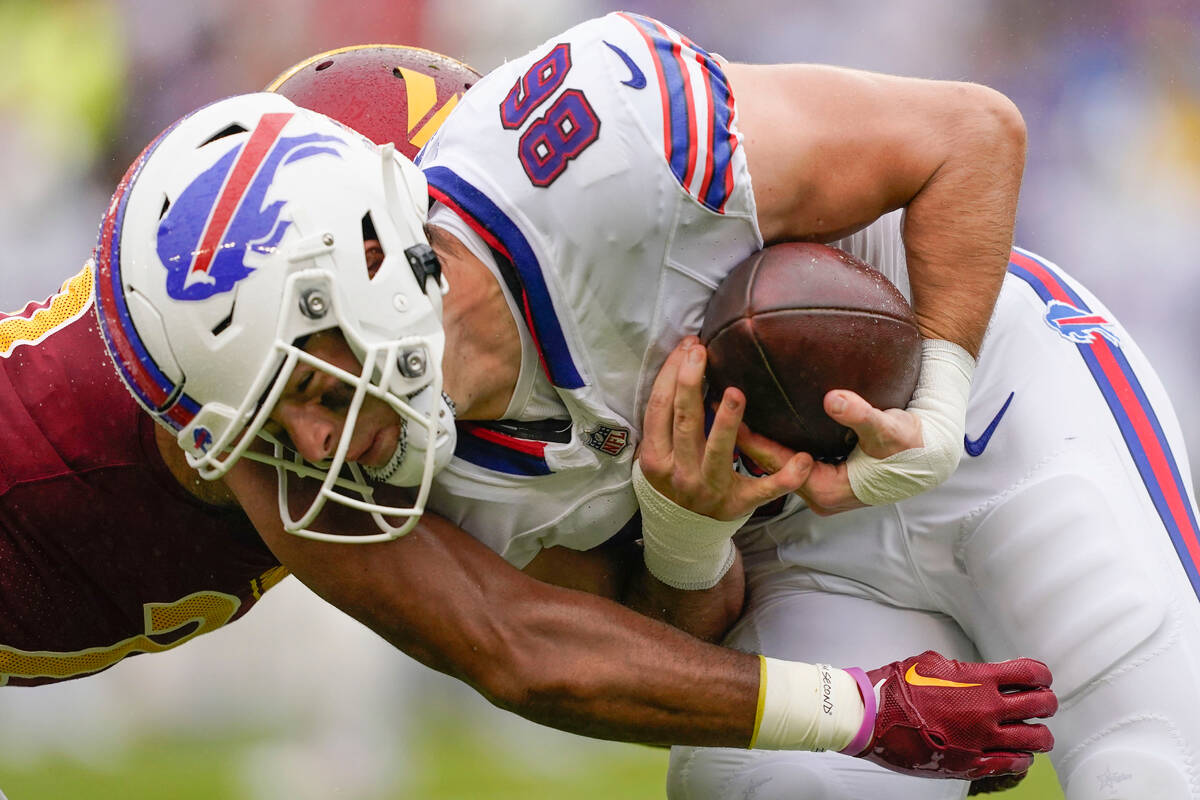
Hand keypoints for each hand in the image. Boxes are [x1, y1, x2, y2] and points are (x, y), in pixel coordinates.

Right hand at [639, 337, 810, 520]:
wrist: (682, 531)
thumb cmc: (673, 476)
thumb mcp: (657, 452)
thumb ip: (666, 418)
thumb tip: (684, 362)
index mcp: (655, 458)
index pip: (660, 408)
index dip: (672, 375)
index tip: (688, 346)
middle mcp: (679, 473)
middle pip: (685, 421)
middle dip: (691, 384)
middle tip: (702, 352)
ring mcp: (709, 489)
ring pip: (718, 452)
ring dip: (728, 423)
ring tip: (736, 393)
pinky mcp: (739, 503)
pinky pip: (764, 489)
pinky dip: (786, 478)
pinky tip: (803, 459)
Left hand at [735, 389, 921, 515]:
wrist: (932, 454)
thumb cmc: (912, 445)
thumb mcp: (888, 429)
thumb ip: (860, 415)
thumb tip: (834, 399)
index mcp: (827, 491)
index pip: (778, 465)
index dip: (751, 441)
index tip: (726, 416)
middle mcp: (820, 495)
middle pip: (772, 467)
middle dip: (746, 441)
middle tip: (714, 411)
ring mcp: (822, 488)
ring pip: (779, 465)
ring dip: (757, 443)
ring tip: (727, 416)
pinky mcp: (825, 477)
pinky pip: (790, 461)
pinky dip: (775, 444)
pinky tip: (759, 423)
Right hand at [852, 650, 1055, 780]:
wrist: (872, 718)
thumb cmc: (895, 690)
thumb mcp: (930, 663)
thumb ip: (962, 669)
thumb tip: (976, 674)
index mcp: (977, 680)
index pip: (1030, 674)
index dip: (1042, 675)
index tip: (1041, 678)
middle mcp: (986, 709)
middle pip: (1041, 705)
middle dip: (1047, 703)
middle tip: (1042, 704)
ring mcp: (981, 739)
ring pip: (1036, 739)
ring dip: (1040, 735)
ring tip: (1036, 734)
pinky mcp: (971, 764)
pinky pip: (1013, 764)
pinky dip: (1021, 760)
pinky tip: (1017, 756)